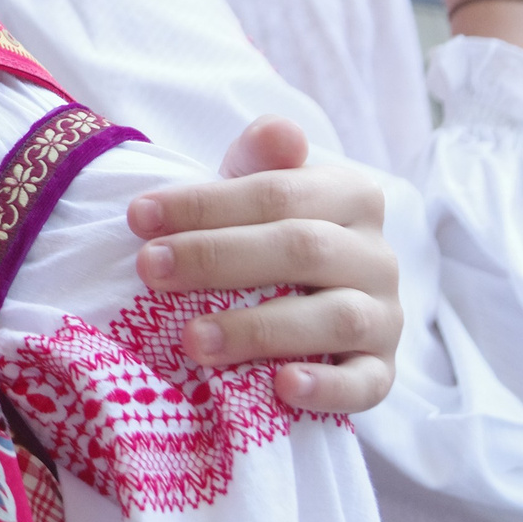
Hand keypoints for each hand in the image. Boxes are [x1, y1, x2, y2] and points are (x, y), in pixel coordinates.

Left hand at [127, 115, 400, 413]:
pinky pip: (366, 384)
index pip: (277, 193)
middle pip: (300, 249)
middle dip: (217, 258)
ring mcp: (384, 315)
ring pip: (333, 318)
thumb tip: (276, 132)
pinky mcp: (381, 370)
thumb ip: (258, 160)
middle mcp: (376, 254)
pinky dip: (327, 388)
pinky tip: (282, 387)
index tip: (138, 217)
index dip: (204, 204)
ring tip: (192, 339)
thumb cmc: (266, 234)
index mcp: (350, 197)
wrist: (309, 297)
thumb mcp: (256, 189)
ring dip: (259, 329)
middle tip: (150, 270)